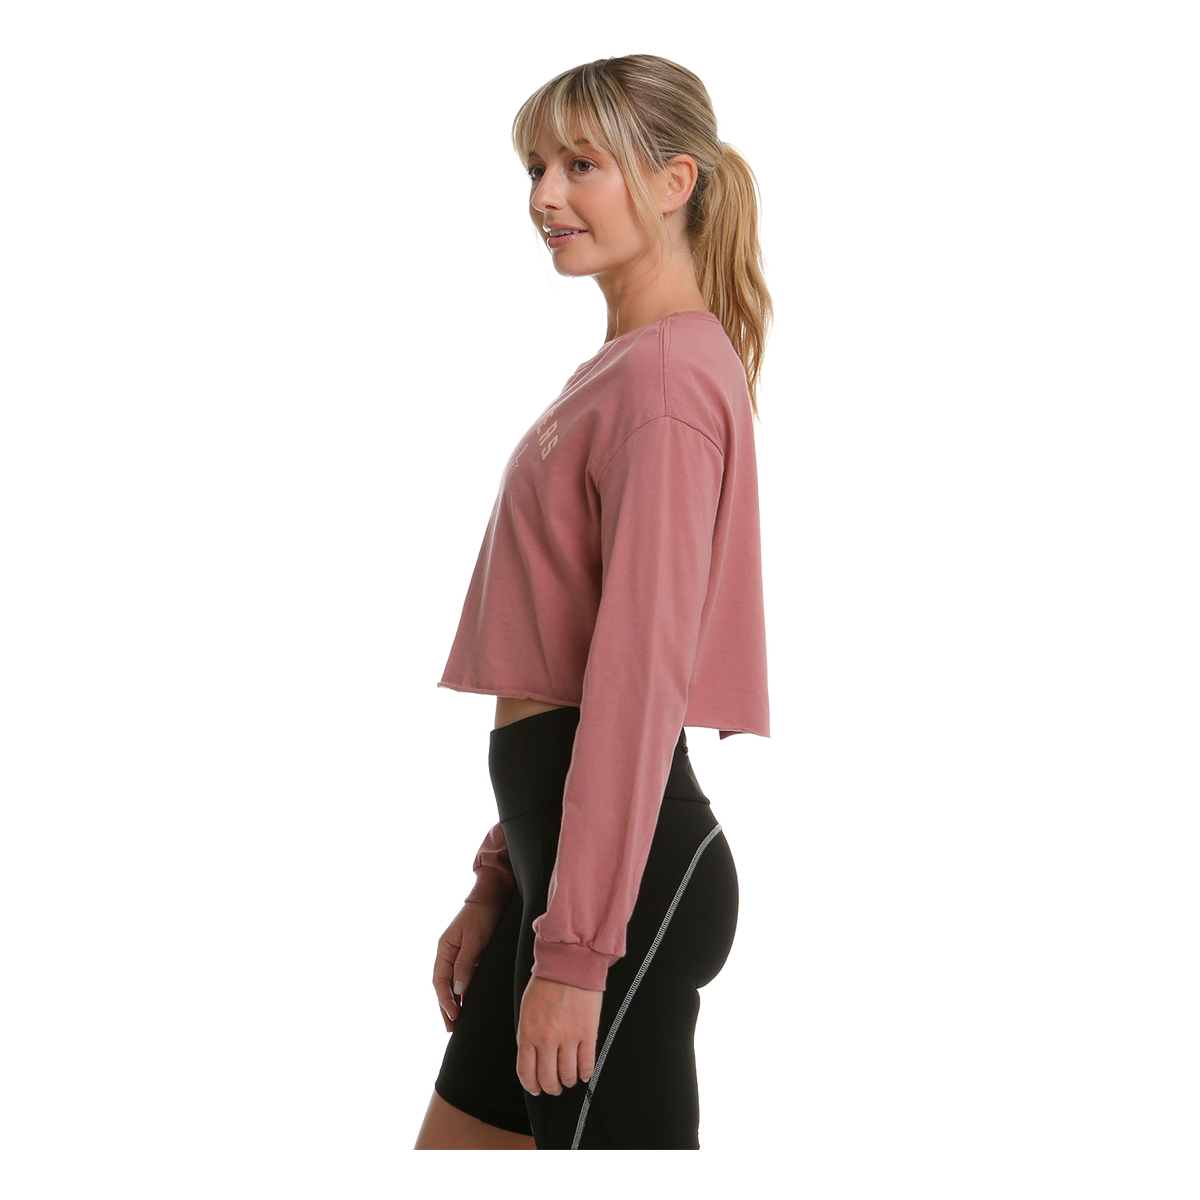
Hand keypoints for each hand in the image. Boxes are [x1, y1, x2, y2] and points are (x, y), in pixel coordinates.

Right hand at [433, 901, 502, 1032]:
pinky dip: (462, 993)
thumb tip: (458, 991)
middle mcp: (448, 955)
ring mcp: (458, 956)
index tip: (453, 1016)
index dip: (445, 1000)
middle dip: (446, 1007)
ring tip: (456, 1023)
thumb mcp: (473, 940)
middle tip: (451, 1028)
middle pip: (443, 986)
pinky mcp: (470, 957)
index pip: (440, 981)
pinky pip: (462, 979)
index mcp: (444, 950)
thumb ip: (465, 965)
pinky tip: (466, 1005)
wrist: (493, 900)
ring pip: (452, 985)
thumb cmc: (482, 917)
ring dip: (453, 1003)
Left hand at [516, 974, 602, 1095]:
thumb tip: (531, 1057)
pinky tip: (584, 1073)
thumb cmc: (547, 982)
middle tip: (555, 1087)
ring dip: (568, 1081)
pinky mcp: (588, 1033)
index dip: (532, 1085)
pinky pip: (587, 1063)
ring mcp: (568, 1037)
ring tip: (569, 1079)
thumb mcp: (527, 1009)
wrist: (570, 963)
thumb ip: (527, 1034)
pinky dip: (585, 1073)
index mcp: (528, 1032)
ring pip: (568, 1074)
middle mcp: (547, 1038)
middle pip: (548, 1078)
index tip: (536, 1088)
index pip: (526, 1071)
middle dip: (551, 1087)